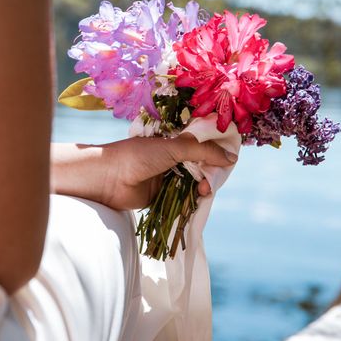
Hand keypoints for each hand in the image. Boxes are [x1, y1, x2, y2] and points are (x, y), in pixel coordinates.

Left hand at [99, 134, 236, 209]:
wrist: (108, 179)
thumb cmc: (137, 156)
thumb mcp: (174, 148)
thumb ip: (203, 152)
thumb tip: (232, 158)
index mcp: (173, 140)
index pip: (202, 143)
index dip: (217, 149)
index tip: (230, 156)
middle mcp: (172, 158)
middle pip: (201, 165)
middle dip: (211, 171)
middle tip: (213, 178)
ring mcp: (167, 177)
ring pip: (195, 183)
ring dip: (203, 187)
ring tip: (203, 190)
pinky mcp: (162, 196)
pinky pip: (184, 198)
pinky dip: (193, 200)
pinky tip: (198, 199)